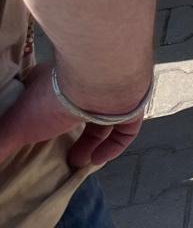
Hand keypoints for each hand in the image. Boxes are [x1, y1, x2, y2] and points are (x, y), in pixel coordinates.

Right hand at [0, 67, 143, 170]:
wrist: (100, 80)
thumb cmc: (54, 98)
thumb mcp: (17, 124)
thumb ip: (2, 142)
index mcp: (57, 83)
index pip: (49, 99)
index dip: (42, 117)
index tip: (36, 135)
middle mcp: (86, 84)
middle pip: (77, 109)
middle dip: (68, 132)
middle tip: (61, 155)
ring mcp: (111, 94)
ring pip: (102, 118)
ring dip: (92, 142)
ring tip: (79, 161)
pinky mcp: (131, 105)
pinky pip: (125, 127)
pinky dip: (113, 145)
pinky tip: (98, 159)